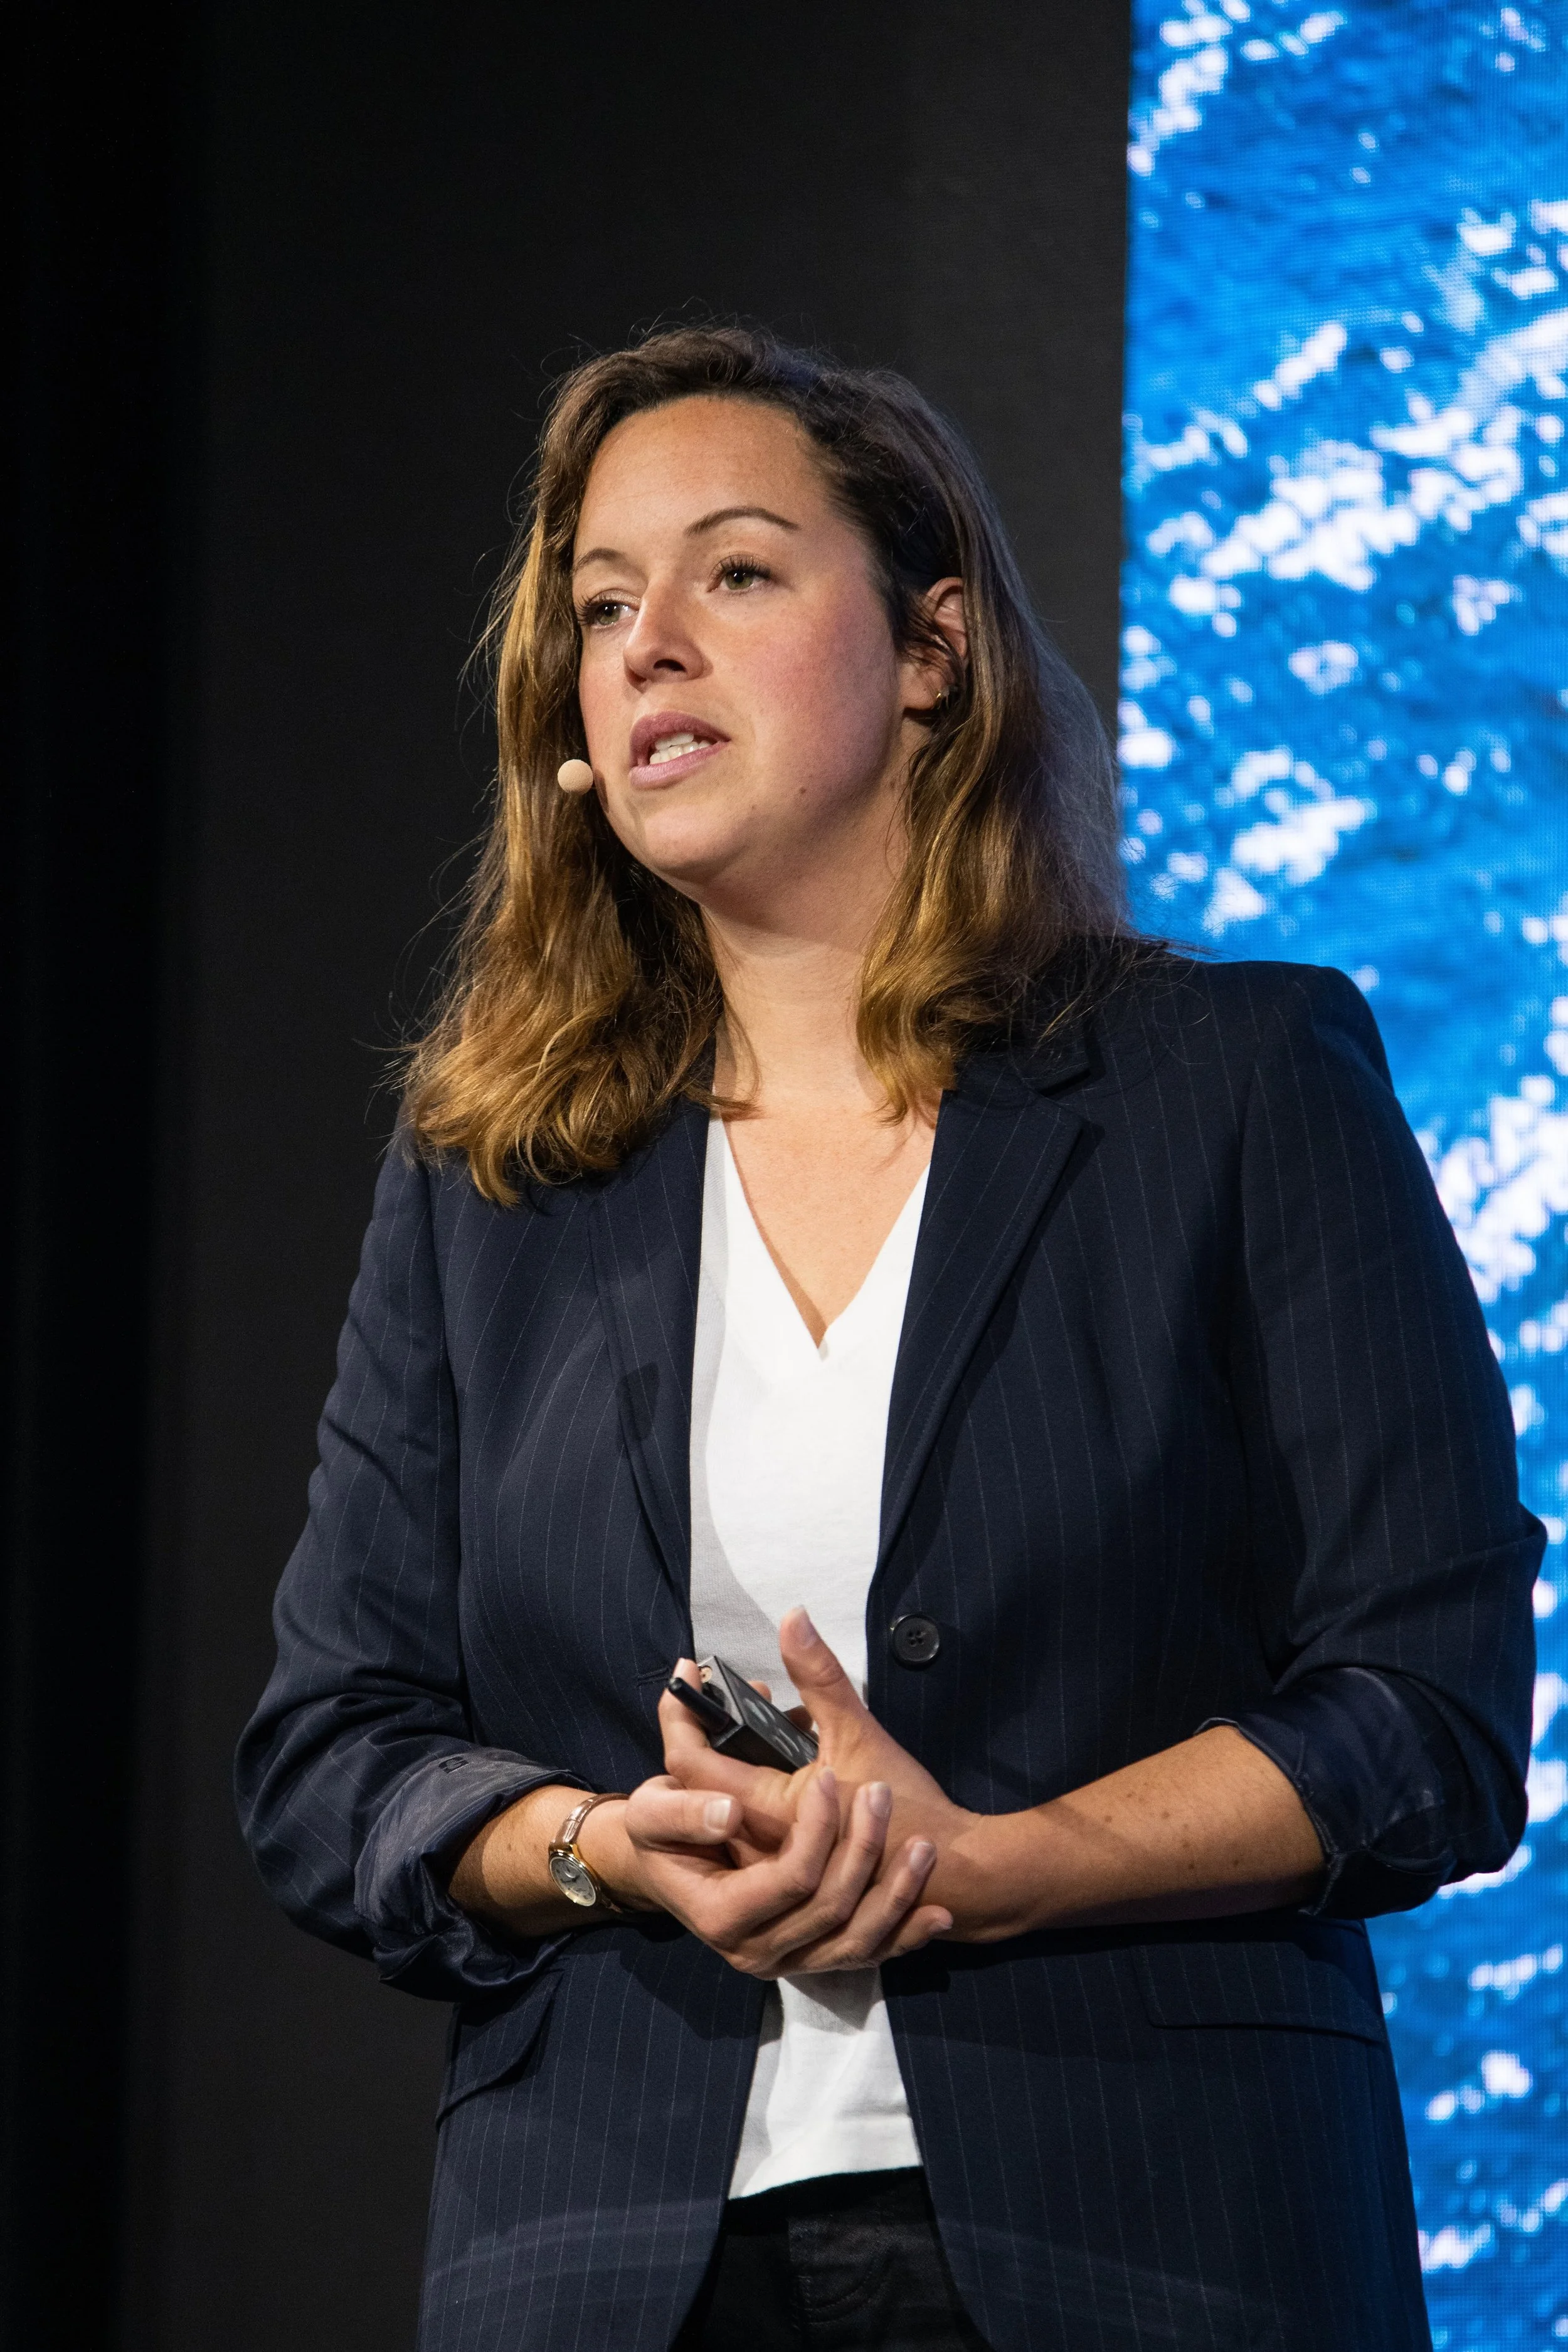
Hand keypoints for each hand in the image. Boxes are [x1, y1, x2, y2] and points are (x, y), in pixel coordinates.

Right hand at [582, 1768, 951, 1977]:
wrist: (669, 1866)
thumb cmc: (661, 1831)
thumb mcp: (653, 1811)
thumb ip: (685, 1810)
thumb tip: (729, 1812)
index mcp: (721, 1917)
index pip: (788, 1879)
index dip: (815, 1829)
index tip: (830, 1777)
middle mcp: (758, 1953)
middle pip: (830, 1907)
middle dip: (862, 1848)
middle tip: (880, 1793)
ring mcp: (791, 1962)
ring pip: (858, 1939)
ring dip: (897, 1893)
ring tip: (924, 1846)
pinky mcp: (816, 1960)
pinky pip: (869, 1955)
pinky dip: (905, 1935)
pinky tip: (937, 1913)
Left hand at [660, 1614, 984, 1915]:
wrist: (948, 1875)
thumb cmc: (907, 1808)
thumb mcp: (858, 1733)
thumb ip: (820, 1676)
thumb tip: (793, 1617)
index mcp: (764, 1812)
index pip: (691, 1761)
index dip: (680, 1712)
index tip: (687, 1669)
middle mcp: (754, 1843)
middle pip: (696, 1781)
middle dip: (704, 1725)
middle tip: (724, 1685)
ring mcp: (767, 1861)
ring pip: (720, 1800)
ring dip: (729, 1750)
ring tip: (761, 1706)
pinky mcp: (784, 1869)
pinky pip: (747, 1820)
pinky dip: (751, 1777)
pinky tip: (784, 1747)